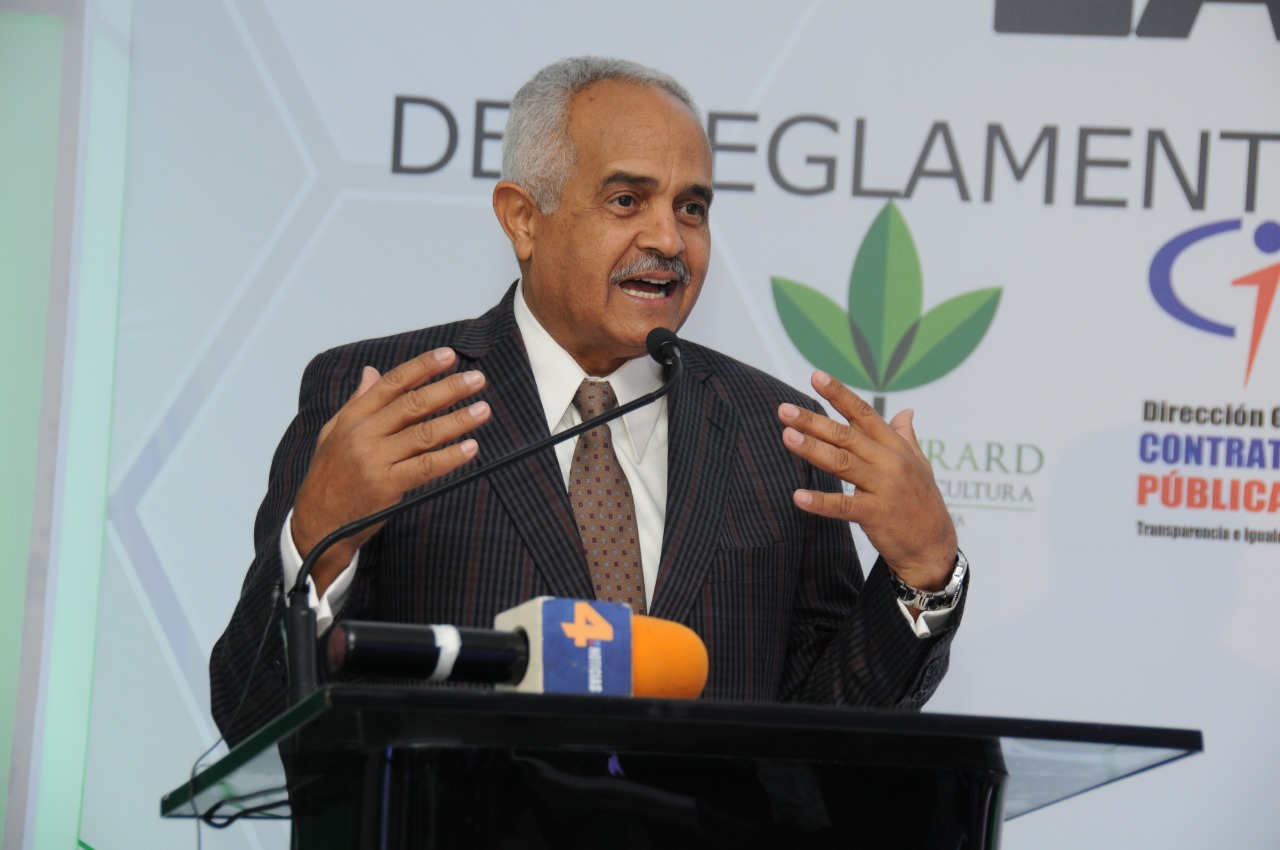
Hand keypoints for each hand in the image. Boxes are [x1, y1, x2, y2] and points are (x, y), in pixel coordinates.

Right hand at [292, 347, 490, 595]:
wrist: (317, 522)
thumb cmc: (329, 476)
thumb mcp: (334, 432)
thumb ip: (357, 401)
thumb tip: (371, 371)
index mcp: (353, 418)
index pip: (392, 384)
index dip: (422, 368)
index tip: (448, 356)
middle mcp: (364, 434)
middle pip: (413, 404)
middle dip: (448, 389)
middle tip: (477, 380)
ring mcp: (375, 460)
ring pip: (423, 434)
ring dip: (457, 420)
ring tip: (483, 410)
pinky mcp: (387, 486)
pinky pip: (425, 467)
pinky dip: (450, 457)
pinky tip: (471, 448)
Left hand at [778, 371, 956, 593]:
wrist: (934, 547)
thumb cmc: (923, 503)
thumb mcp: (920, 465)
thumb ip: (906, 437)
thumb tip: (907, 411)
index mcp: (896, 447)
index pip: (864, 414)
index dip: (840, 394)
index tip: (816, 376)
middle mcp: (890, 462)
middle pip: (846, 436)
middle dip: (813, 421)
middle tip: (784, 410)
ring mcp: (884, 488)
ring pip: (842, 464)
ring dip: (812, 449)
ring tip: (787, 436)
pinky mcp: (877, 515)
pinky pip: (844, 507)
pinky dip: (820, 501)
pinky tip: (798, 496)